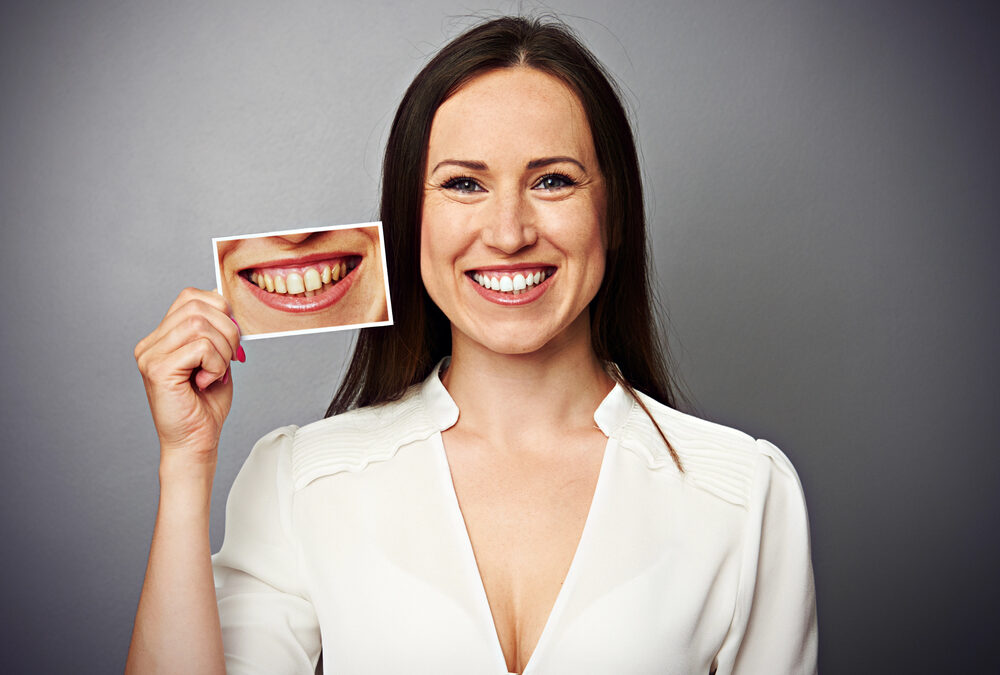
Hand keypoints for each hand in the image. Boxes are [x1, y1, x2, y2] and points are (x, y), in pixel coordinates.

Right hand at [134, 287, 243, 467]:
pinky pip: (200, 347)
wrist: (195, 442)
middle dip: (227, 330)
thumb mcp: (217, 357)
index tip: (230, 337)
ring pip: (200, 325)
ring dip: (223, 349)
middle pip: (197, 307)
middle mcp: (150, 344)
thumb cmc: (206, 404)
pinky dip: (216, 364)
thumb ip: (217, 331)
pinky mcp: (158, 369)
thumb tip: (227, 304)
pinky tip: (207, 381)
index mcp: (162, 337)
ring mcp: (150, 356)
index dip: (219, 309)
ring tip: (217, 372)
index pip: (190, 297)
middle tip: (230, 358)